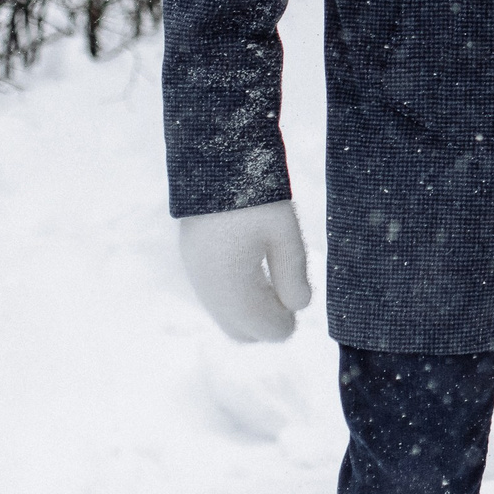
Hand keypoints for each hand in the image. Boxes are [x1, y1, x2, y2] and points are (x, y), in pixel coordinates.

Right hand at [178, 200, 312, 341]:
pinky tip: (258, 274)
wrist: (215, 163)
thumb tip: (300, 307)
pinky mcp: (193, 262)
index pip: (260, 328)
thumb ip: (292, 273)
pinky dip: (238, 297)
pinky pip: (216, 298)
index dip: (283, 327)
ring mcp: (196, 275)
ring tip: (278, 283)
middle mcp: (207, 287)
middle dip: (266, 323)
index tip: (299, 309)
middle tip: (290, 298)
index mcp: (230, 284)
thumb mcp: (284, 233)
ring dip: (252, 310)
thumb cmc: (256, 197)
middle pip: (239, 330)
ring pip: (225, 315)